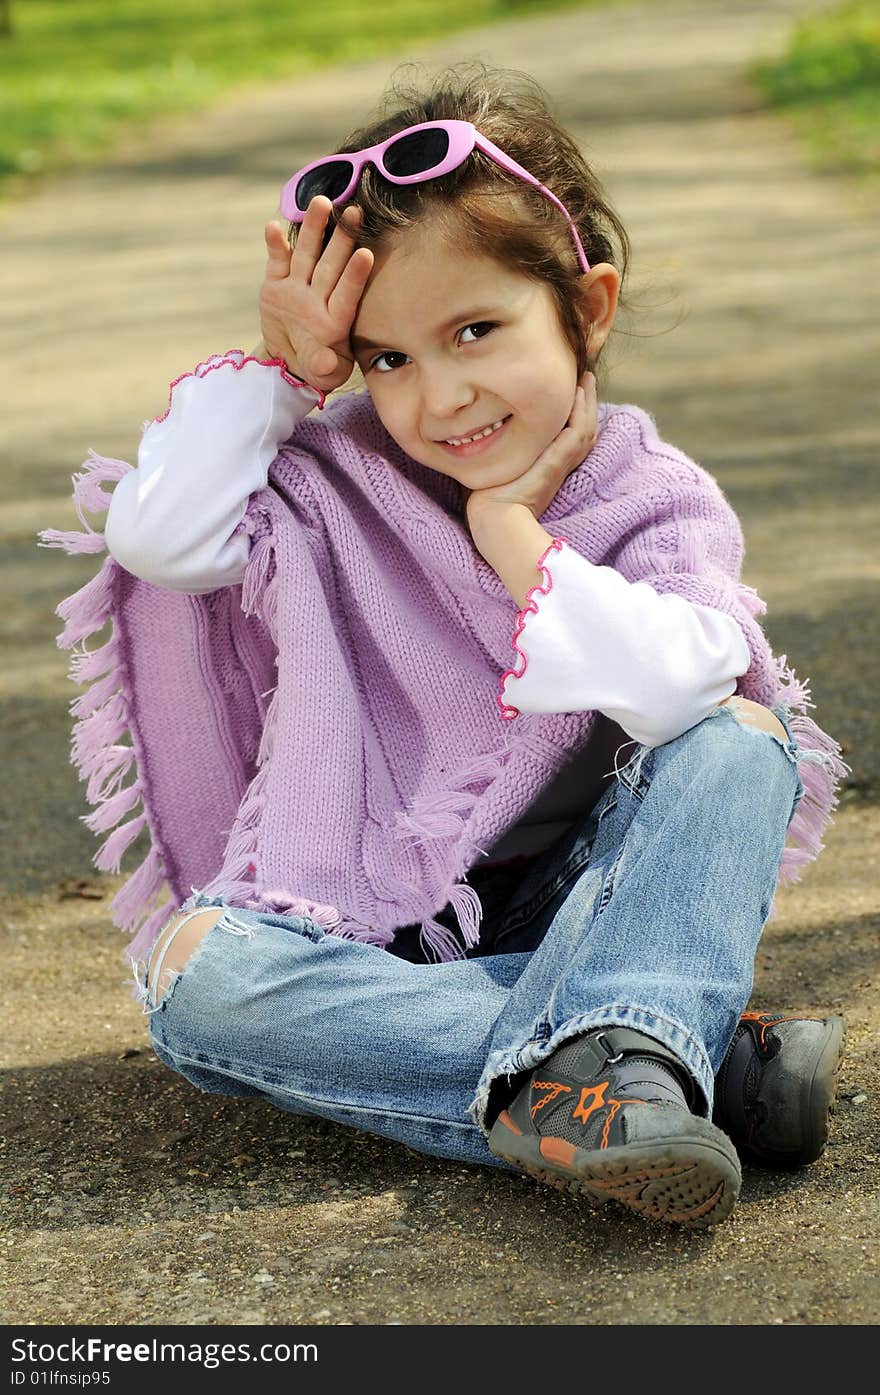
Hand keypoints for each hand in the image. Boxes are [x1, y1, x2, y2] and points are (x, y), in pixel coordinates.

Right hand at [259, 196, 373, 392]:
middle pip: (331, 265)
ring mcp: (298, 288)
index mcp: (334, 319)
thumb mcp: (321, 374)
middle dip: (341, 239)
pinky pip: (277, 262)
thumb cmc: (316, 368)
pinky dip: (275, 245)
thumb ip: (325, 367)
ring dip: (314, 229)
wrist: (289, 362)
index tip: (366, 253)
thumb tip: (327, 364)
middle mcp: (318, 298)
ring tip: (321, 202)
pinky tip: (274, 226)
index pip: (346, 294)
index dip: (355, 275)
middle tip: (354, 211)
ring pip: (307, 255)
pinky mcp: (277, 285)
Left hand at [465, 371, 597, 524]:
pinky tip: (577, 393)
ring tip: (585, 377)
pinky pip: (577, 434)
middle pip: (585, 426)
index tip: (572, 388)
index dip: (576, 411)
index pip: (572, 433)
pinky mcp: (556, 463)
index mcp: (550, 464)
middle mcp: (561, 463)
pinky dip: (580, 413)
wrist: (494, 519)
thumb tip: (482, 425)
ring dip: (588, 401)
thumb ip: (499, 447)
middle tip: (586, 376)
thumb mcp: (498, 464)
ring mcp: (561, 463)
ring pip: (586, 427)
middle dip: (588, 401)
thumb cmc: (489, 496)